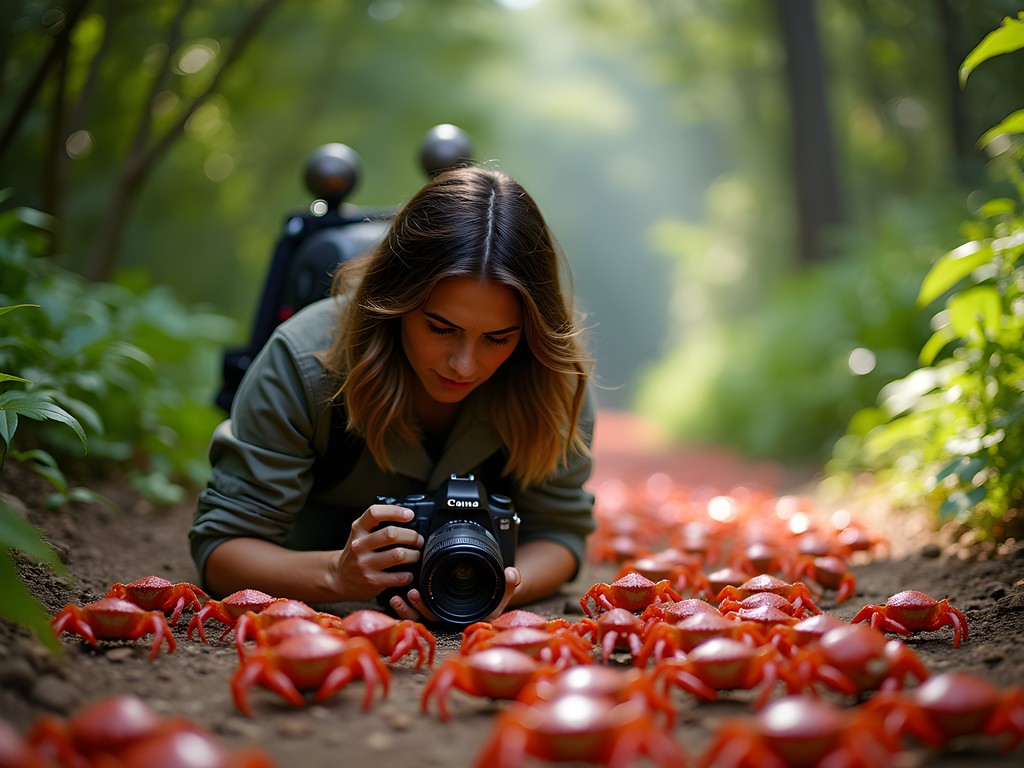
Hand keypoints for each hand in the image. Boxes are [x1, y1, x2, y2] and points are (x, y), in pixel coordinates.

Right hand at [329, 503, 423, 600]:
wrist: (340, 578)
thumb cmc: (358, 552)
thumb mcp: (361, 534)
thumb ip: (378, 525)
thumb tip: (408, 517)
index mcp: (358, 529)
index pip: (375, 513)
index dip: (395, 511)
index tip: (409, 515)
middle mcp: (360, 545)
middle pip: (391, 534)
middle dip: (412, 536)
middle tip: (418, 540)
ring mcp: (365, 564)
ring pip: (398, 554)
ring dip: (414, 555)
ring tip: (416, 555)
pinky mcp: (372, 581)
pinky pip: (399, 577)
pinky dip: (409, 575)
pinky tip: (408, 573)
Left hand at [390, 566, 521, 623]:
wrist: (489, 600)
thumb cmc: (492, 600)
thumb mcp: (502, 594)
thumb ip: (508, 584)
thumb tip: (512, 573)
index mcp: (458, 618)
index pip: (438, 616)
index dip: (424, 608)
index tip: (415, 594)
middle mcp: (445, 619)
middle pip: (423, 618)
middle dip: (411, 609)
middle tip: (406, 592)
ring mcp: (437, 614)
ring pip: (416, 618)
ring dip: (404, 609)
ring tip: (395, 597)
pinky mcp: (432, 608)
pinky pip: (413, 614)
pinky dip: (403, 608)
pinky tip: (394, 596)